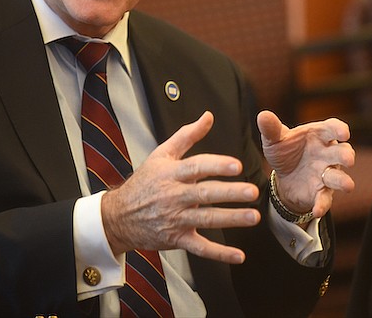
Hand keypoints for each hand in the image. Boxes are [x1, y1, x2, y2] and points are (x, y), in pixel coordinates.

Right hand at [100, 111, 260, 263]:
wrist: (118, 217)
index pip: (197, 167)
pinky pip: (200, 248)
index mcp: (172, 173)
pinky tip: (238, 255)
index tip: (237, 165)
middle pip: (205, 194)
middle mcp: (175, 196)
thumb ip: (187, 135)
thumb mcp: (161, 154)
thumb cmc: (144, 183)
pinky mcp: (177, 238)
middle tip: (252, 192)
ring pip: (207, 219)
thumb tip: (208, 116)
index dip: (217, 165)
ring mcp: (176, 219)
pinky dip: (219, 253)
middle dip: (230, 193)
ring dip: (232, 219)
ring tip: (253, 217)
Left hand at [258, 111, 354, 219]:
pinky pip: (325, 199)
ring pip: (339, 177)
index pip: (333, 128)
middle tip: (348, 159)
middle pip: (343, 152)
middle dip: (346, 156)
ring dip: (343, 181)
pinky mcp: (321, 192)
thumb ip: (271, 129)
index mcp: (319, 135)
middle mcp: (328, 154)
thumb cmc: (286, 151)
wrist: (283, 176)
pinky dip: (323, 205)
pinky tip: (317, 210)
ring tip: (347, 185)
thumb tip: (263, 115)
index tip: (343, 132)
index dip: (340, 129)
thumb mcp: (275, 140)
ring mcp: (326, 174)